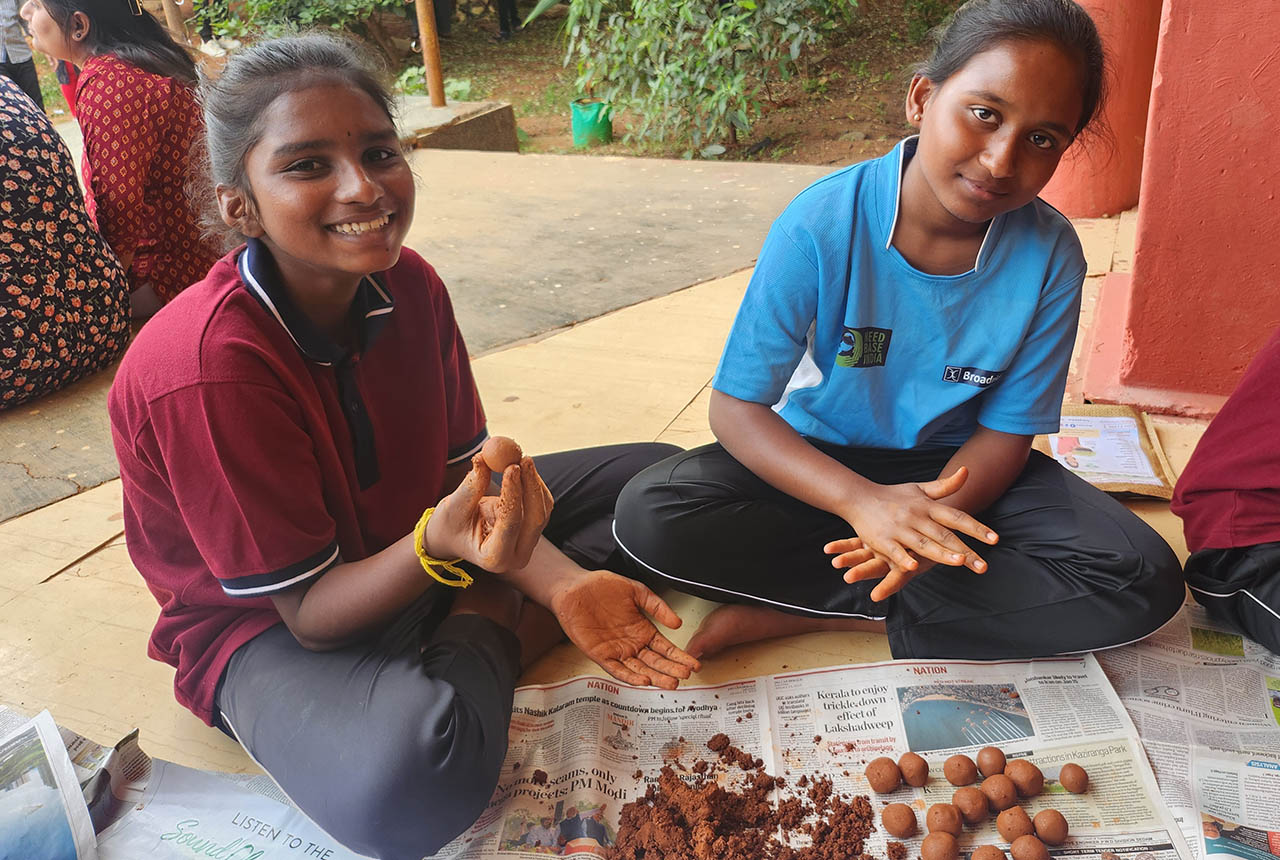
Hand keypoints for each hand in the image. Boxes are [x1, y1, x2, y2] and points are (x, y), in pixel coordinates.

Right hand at [427, 453, 553, 572]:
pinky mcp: (533, 529)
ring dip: (533, 481)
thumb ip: (471, 487)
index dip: (513, 494)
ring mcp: (528, 544)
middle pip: (535, 518)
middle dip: (531, 486)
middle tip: (523, 458)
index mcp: (494, 558)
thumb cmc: (449, 525)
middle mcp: (516, 556)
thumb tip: (484, 458)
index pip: (511, 523)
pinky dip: (533, 483)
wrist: (453, 535)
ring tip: (519, 457)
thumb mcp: (453, 507)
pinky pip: (542, 504)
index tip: (511, 466)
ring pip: (542, 509)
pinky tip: (522, 467)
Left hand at [549, 570, 700, 688]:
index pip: (666, 648)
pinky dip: (630, 676)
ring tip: (671, 682)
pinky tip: (643, 680)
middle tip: (685, 676)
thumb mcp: (636, 591)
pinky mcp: (600, 655)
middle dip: (671, 670)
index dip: (680, 657)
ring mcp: (617, 650)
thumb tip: (677, 623)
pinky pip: (617, 669)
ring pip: (640, 668)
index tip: (693, 664)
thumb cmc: (602, 587)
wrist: (575, 587)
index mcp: (643, 630)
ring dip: (656, 677)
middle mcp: (632, 643)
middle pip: (656, 662)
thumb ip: (657, 606)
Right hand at [831, 467, 997, 600]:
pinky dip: (903, 558)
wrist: (858, 496)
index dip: (976, 528)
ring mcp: (898, 528)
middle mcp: (915, 516)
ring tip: (959, 562)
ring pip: (923, 544)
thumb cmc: (892, 495)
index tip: (994, 539)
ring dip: (942, 553)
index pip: (956, 517)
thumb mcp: (919, 488)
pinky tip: (913, 567)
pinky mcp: (881, 539)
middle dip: (965, 550)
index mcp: (927, 506)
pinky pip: (894, 551)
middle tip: (982, 565)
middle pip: (944, 535)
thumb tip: (967, 471)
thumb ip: (945, 486)